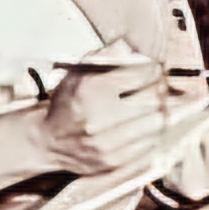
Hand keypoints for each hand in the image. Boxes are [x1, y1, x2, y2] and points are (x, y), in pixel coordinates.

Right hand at [37, 46, 172, 175]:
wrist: (47, 140)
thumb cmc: (68, 102)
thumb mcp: (80, 70)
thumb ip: (109, 54)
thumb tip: (136, 46)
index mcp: (91, 89)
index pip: (144, 74)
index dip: (155, 70)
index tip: (154, 70)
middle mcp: (98, 118)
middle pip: (155, 99)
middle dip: (161, 91)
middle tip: (158, 88)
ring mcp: (107, 144)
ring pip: (157, 123)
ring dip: (161, 112)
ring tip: (154, 107)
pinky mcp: (114, 162)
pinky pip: (150, 145)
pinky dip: (153, 133)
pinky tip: (146, 126)